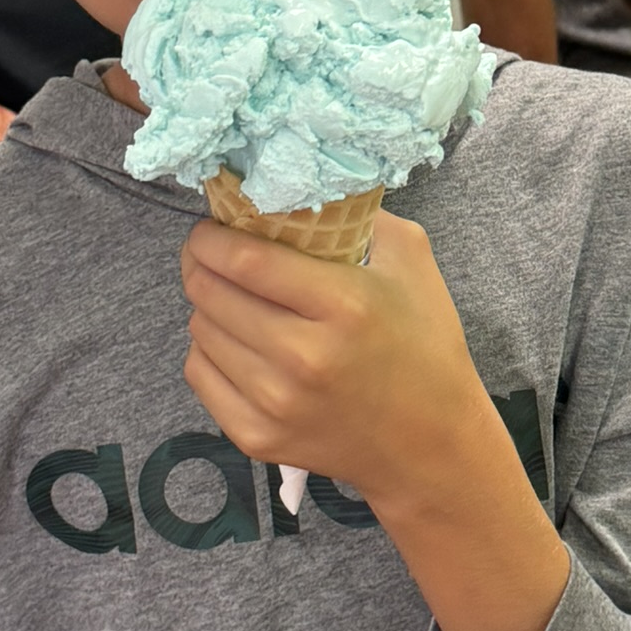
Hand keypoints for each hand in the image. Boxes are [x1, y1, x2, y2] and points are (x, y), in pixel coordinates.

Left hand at [180, 208, 570, 630]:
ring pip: (199, 331)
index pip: (242, 259)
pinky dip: (209, 351)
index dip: (211, 236)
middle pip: (209, 293)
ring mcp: (276, 404)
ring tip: (236, 300)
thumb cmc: (425, 345)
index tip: (211, 226)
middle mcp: (303, 357)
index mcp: (344, 306)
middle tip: (214, 255)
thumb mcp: (411, 262)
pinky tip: (239, 342)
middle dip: (201, 264)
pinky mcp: (257, 437)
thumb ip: (357, 216)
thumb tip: (297, 185)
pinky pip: (199, 373)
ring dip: (207, 307)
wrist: (431, 445)